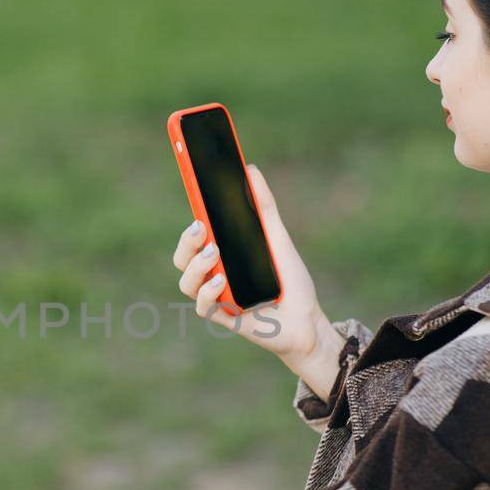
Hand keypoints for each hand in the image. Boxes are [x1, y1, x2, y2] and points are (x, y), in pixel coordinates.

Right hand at [172, 164, 344, 396]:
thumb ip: (264, 206)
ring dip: (196, 264)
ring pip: (186, 280)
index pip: (196, 233)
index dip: (187, 215)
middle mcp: (212, 274)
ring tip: (213, 252)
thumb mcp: (278, 238)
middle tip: (201, 226)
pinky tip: (223, 281)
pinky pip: (202, 305)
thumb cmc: (290, 280)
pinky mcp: (222, 317)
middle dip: (186, 240)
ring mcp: (215, 296)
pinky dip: (208, 291)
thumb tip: (251, 170)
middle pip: (182, 256)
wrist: (307, 319)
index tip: (187, 194)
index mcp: (222, 253)